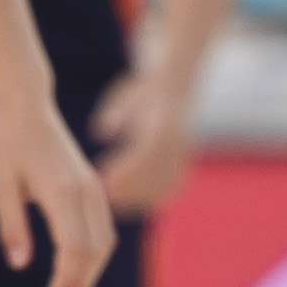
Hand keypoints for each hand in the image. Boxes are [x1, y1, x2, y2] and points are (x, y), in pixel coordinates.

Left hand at [0, 91, 123, 286]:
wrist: (25, 102)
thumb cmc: (5, 140)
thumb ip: (11, 224)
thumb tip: (20, 263)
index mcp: (61, 192)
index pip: (75, 249)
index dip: (69, 280)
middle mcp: (84, 191)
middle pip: (95, 250)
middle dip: (81, 283)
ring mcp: (91, 187)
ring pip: (104, 240)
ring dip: (91, 270)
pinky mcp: (90, 184)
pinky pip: (102, 225)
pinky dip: (95, 251)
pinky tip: (80, 266)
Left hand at [90, 67, 197, 214]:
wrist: (175, 85)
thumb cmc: (142, 90)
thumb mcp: (124, 95)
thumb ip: (113, 114)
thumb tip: (100, 132)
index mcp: (162, 126)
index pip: (143, 156)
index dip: (123, 172)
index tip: (102, 180)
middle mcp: (177, 144)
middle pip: (154, 177)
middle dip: (127, 190)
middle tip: (101, 193)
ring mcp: (183, 155)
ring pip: (165, 187)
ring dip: (139, 198)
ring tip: (112, 199)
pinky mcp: (185, 162)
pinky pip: (173, 188)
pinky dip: (154, 198)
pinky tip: (132, 200)